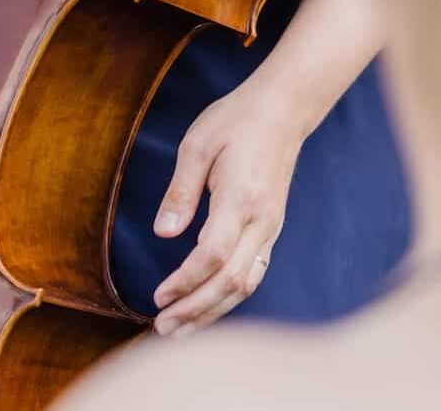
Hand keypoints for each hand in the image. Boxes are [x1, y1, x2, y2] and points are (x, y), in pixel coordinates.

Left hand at [150, 84, 308, 336]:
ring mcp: (270, 228)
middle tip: (162, 329)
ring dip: (212, 311)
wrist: (283, 110)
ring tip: (179, 329)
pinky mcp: (270, 229)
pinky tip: (206, 308)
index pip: (212, 255)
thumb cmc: (235, 122)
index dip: (185, 281)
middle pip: (231, 280)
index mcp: (240, 199)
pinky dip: (228, 296)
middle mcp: (261, 221)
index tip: (158, 297)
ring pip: (245, 283)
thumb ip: (180, 191)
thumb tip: (163, 232)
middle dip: (196, 309)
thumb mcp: (196, 145)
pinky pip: (253, 272)